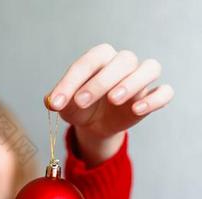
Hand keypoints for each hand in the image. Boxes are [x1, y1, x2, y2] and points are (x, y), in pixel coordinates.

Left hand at [46, 43, 173, 164]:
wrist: (94, 124)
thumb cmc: (80, 106)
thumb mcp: (64, 104)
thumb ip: (57, 99)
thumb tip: (50, 101)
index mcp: (99, 58)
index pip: (88, 62)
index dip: (71, 82)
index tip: (56, 103)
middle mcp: (123, 62)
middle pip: (122, 61)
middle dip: (100, 81)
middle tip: (82, 101)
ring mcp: (140, 78)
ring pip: (149, 68)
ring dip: (132, 83)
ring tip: (113, 99)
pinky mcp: (151, 96)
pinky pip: (164, 92)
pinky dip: (154, 99)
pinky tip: (136, 109)